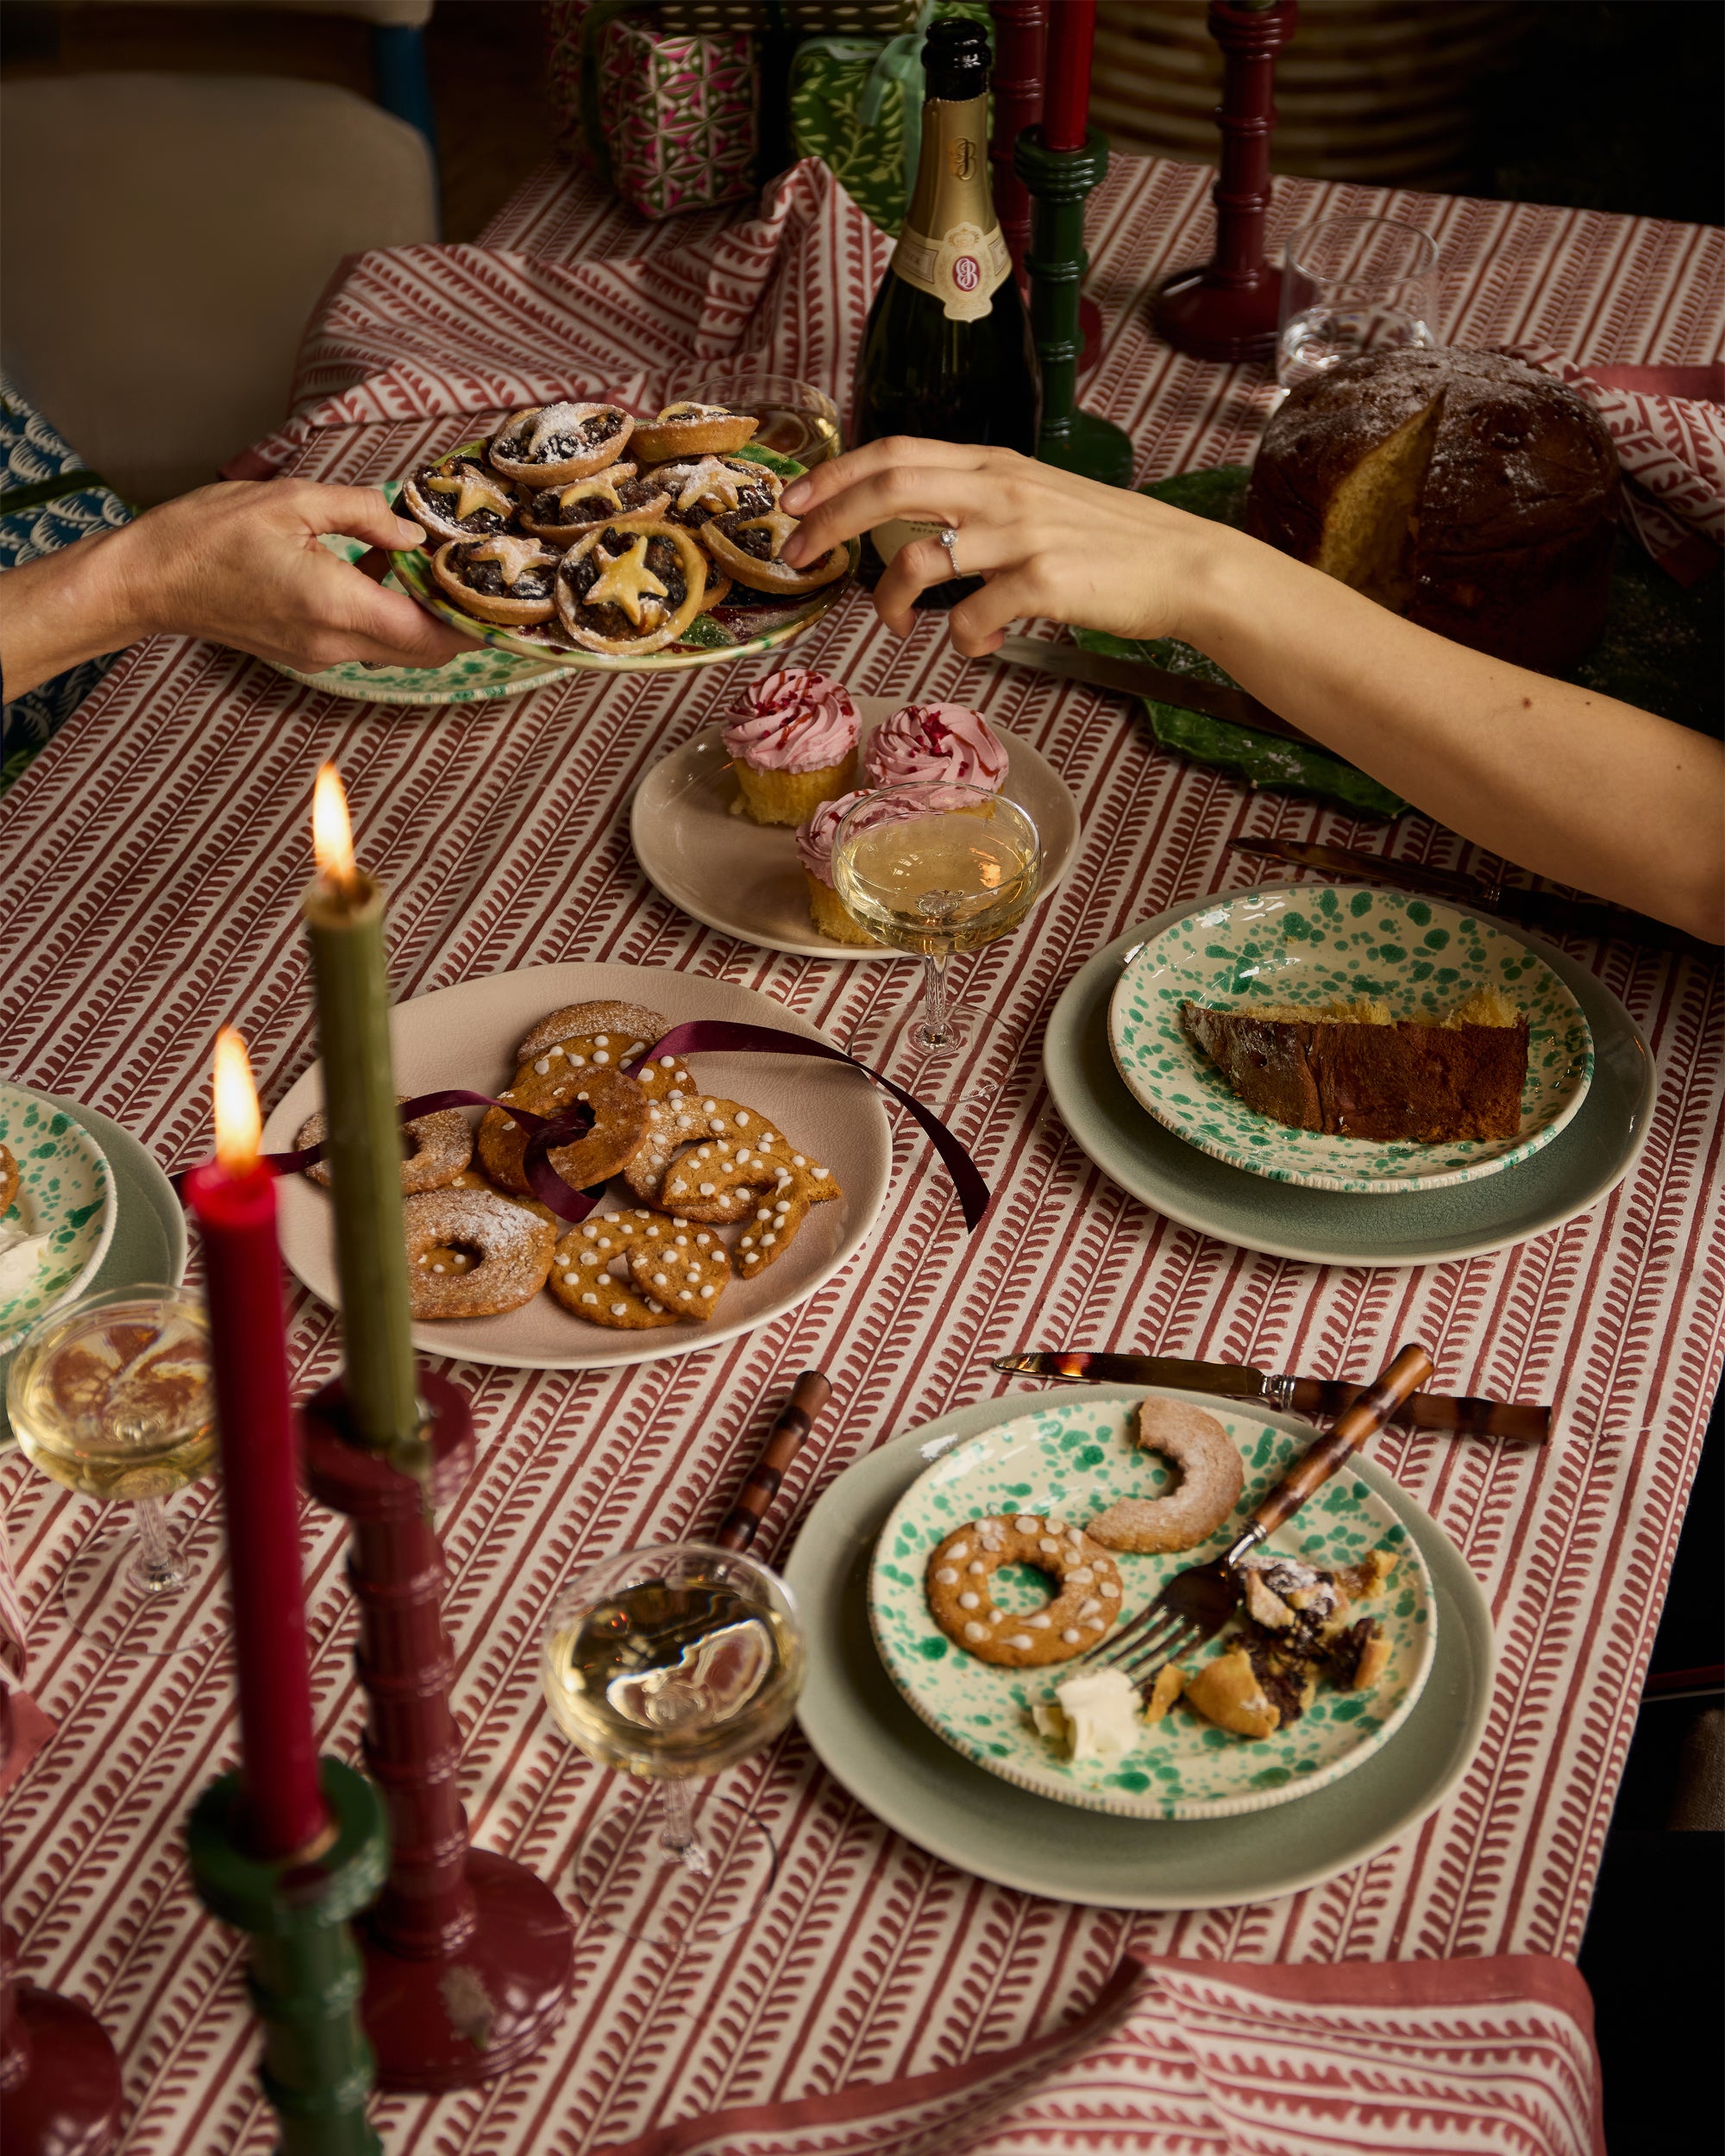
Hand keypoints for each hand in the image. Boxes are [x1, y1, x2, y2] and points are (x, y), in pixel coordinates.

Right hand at [111, 478, 482, 672]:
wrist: (148, 580)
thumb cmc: (207, 535)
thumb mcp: (291, 501)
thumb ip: (363, 514)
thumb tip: (412, 533)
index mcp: (335, 605)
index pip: (430, 635)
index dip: (473, 625)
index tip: (501, 602)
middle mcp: (333, 643)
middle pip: (423, 650)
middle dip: (454, 617)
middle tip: (473, 573)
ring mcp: (319, 656)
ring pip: (396, 646)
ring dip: (417, 612)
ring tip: (423, 559)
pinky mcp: (306, 654)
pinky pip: (364, 640)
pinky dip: (384, 612)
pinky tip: (377, 567)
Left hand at [778, 439, 1231, 655]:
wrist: (1185, 565)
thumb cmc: (1111, 542)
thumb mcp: (1039, 499)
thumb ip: (981, 502)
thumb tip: (924, 531)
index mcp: (995, 465)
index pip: (895, 453)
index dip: (834, 475)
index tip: (792, 502)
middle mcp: (1001, 490)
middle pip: (889, 489)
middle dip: (829, 523)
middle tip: (796, 556)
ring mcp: (1021, 535)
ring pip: (919, 560)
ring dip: (890, 601)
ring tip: (895, 625)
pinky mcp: (1043, 582)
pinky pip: (972, 618)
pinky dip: (963, 642)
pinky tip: (978, 647)